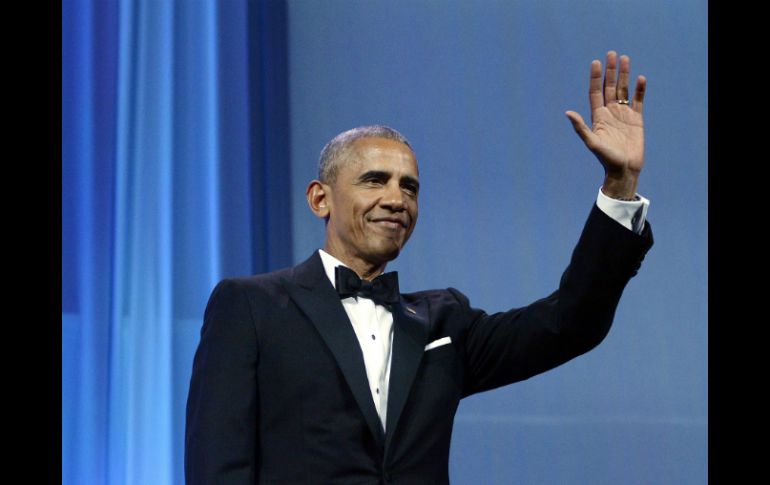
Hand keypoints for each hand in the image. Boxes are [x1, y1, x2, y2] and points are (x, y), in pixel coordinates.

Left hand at [566, 51, 646, 199]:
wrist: (624, 170)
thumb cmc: (606, 159)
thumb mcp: (592, 142)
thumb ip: (581, 128)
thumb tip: (567, 113)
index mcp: (598, 116)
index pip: (596, 92)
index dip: (596, 77)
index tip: (596, 62)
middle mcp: (610, 113)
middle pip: (610, 87)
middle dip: (610, 71)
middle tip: (611, 54)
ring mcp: (623, 115)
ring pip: (623, 90)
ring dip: (624, 75)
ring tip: (625, 59)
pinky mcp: (637, 119)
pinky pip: (638, 101)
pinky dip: (639, 90)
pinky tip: (640, 78)